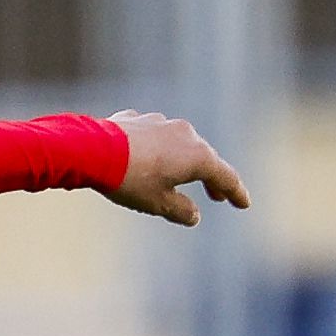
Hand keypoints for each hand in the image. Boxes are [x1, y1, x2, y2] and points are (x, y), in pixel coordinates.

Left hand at [108, 111, 251, 226]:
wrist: (92, 151)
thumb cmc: (130, 180)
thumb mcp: (158, 204)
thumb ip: (181, 211)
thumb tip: (194, 215)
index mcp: (198, 156)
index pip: (225, 176)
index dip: (236, 193)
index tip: (244, 204)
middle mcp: (186, 134)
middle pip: (205, 158)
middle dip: (211, 178)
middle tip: (216, 196)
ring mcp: (162, 123)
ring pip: (179, 144)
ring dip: (182, 161)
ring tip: (180, 176)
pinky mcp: (138, 120)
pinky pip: (154, 137)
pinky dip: (156, 150)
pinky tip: (147, 158)